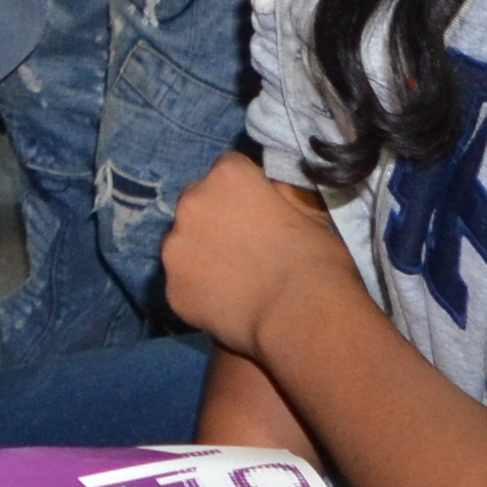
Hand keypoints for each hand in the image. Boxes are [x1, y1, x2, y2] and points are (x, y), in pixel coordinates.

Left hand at [158, 153, 360, 361]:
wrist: (301, 316)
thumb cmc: (315, 261)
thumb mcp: (309, 213)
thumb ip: (279, 195)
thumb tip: (270, 192)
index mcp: (227, 176)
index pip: (229, 170)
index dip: (247, 191)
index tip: (261, 213)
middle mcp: (191, 203)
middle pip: (197, 203)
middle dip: (215, 219)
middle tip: (245, 248)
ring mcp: (175, 247)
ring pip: (183, 244)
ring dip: (201, 255)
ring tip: (235, 281)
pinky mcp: (171, 288)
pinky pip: (183, 284)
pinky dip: (199, 291)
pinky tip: (226, 305)